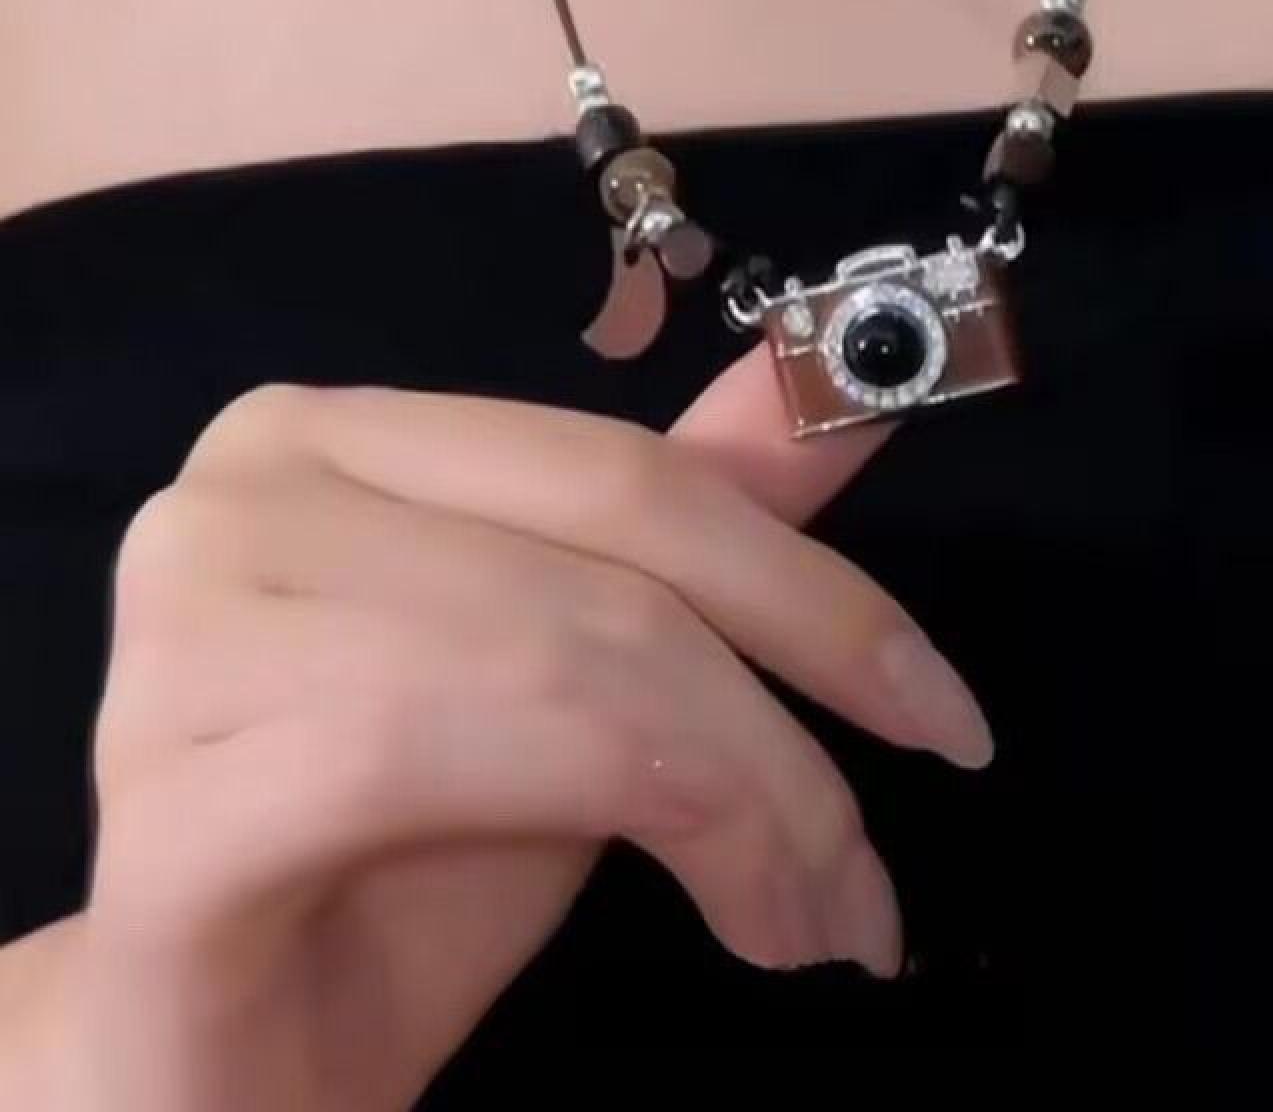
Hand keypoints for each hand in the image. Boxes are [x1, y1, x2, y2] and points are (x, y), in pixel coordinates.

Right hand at [58, 350, 990, 1109]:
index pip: (617, 466)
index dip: (809, 584)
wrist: (235, 1057)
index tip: (944, 713)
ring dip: (737, 799)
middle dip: (779, 724)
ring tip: (803, 919)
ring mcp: (181, 636)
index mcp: (333, 436)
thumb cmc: (409, 857)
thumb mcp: (588, 672)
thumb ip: (696, 519)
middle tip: (866, 876)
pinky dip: (638, 832)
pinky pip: (440, 766)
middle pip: (598, 560)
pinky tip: (733, 925)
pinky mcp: (166, 800)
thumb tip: (844, 389)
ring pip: (551, 660)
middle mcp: (239, 494)